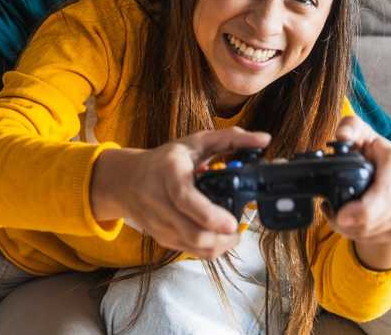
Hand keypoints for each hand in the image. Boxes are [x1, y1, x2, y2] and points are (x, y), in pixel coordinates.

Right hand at [91, 127, 270, 258]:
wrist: (126, 181)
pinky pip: (189, 251)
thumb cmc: (166, 160)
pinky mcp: (161, 238)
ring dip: (219, 245)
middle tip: (238, 227)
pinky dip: (208, 248)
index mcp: (168, 172)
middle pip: (193, 233)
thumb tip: (264, 140)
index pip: (185, 199)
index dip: (209, 215)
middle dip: (222, 238)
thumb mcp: (196, 142)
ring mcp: (158, 223)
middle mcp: (159, 200)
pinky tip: (217, 235)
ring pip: (194, 247)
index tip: (232, 222)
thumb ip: (231, 139)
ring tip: (232, 233)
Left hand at [330, 116, 390, 269]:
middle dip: (347, 221)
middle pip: (374, 219)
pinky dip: (362, 235)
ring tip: (341, 214)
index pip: (383, 194)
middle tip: (333, 213)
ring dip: (351, 228)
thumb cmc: (374, 152)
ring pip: (374, 232)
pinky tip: (356, 221)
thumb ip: (348, 128)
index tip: (340, 215)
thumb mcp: (360, 133)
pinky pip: (379, 239)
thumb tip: (342, 137)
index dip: (361, 210)